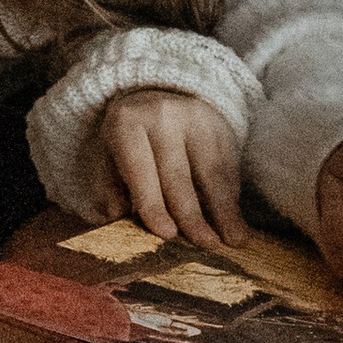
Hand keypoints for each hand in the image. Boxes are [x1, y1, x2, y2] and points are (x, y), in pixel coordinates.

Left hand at [90, 89, 248, 247]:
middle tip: (206, 244)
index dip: (153, 204)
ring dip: (224, 209)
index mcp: (127, 124)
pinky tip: (234, 220)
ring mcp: (196, 119)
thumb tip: (120, 222)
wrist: (157, 98)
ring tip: (233, 239)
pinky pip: (228, 166)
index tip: (168, 235)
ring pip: (211, 171)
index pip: (140, 169)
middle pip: (178, 175)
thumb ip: (110, 191)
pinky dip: (231, 196)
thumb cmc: (129, 142)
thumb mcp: (107, 158)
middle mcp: (163, 117)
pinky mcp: (220, 126)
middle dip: (192, 214)